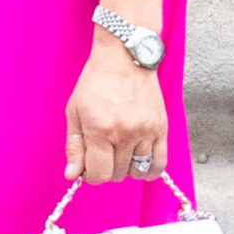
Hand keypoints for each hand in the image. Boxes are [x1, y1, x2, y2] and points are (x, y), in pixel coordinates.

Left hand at [65, 39, 168, 183]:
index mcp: (100, 129)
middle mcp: (125, 133)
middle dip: (107, 169)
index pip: (98, 174)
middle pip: (117, 174)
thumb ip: (74, 146)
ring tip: (120, 153)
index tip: (89, 165)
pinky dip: (150, 169)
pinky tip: (139, 160)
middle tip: (103, 153)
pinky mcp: (161, 129)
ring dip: (126, 168)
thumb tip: (72, 175)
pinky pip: (160, 164)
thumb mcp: (74, 112)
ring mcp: (146, 132)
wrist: (124, 58)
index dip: (90, 175)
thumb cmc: (96, 83)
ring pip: (138, 171)